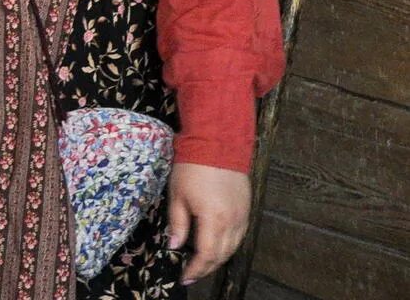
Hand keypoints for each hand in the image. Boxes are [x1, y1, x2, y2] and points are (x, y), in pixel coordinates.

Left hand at [166, 161, 250, 284]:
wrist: (218, 143)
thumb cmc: (192, 167)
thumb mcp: (177, 195)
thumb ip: (177, 223)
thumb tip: (174, 246)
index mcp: (214, 220)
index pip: (206, 254)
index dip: (195, 269)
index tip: (184, 277)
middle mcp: (233, 222)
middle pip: (222, 255)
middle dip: (206, 268)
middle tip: (192, 274)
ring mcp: (243, 216)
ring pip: (233, 247)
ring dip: (218, 258)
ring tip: (202, 264)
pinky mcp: (247, 208)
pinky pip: (240, 235)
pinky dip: (228, 245)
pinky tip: (217, 246)